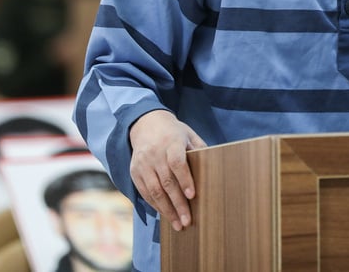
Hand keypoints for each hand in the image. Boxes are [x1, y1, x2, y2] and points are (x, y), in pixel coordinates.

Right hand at [128, 109, 207, 230]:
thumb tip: (213, 169)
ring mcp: (142, 164)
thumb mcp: (189, 135)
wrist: (146, 124)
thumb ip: (200, 150)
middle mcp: (154, 153)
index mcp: (171, 142)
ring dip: (166, 210)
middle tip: (187, 221)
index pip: (177, 162)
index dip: (185, 179)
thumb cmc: (174, 133)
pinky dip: (156, 205)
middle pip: (166, 181)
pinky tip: (166, 214)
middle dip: (177, 204)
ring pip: (154, 191)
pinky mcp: (134, 172)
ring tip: (177, 224)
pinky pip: (145, 192)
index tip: (192, 195)